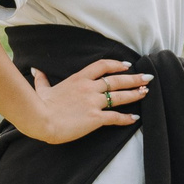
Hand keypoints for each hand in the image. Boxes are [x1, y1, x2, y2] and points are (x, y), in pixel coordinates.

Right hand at [25, 57, 146, 142]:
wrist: (40, 119)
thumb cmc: (40, 105)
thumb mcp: (42, 89)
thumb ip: (41, 79)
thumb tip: (35, 70)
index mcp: (78, 79)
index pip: (102, 66)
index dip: (116, 64)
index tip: (127, 65)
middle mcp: (89, 88)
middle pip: (117, 80)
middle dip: (134, 78)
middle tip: (148, 78)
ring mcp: (93, 102)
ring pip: (120, 96)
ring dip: (135, 94)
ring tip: (146, 92)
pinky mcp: (95, 118)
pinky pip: (116, 117)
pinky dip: (127, 118)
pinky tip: (135, 118)